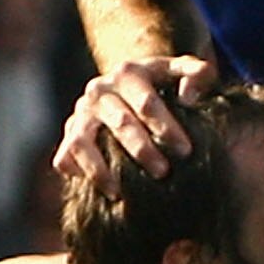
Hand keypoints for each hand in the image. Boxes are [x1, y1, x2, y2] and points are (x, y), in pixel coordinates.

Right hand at [51, 55, 213, 189]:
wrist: (124, 84)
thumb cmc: (161, 84)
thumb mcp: (180, 70)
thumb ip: (197, 73)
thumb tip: (188, 97)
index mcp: (128, 73)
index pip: (146, 102)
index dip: (166, 127)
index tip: (186, 151)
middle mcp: (99, 91)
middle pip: (120, 123)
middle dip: (142, 149)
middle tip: (163, 173)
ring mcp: (80, 114)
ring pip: (84, 142)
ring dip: (100, 169)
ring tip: (119, 192)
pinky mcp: (69, 134)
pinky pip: (65, 156)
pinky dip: (77, 173)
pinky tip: (100, 190)